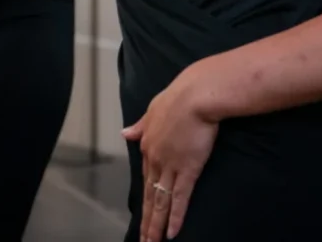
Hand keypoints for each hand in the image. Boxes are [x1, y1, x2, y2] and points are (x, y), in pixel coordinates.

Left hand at [122, 69, 218, 241]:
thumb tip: (125, 133)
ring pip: (161, 201)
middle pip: (150, 195)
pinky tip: (171, 233)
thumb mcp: (153, 108)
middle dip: (146, 221)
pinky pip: (180, 198)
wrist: (196, 94)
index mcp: (147, 144)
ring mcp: (170, 165)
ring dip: (157, 225)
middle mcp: (156, 158)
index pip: (145, 178)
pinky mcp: (188, 169)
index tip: (142, 216)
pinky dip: (175, 217)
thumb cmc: (179, 96)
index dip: (144, 199)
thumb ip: (141, 125)